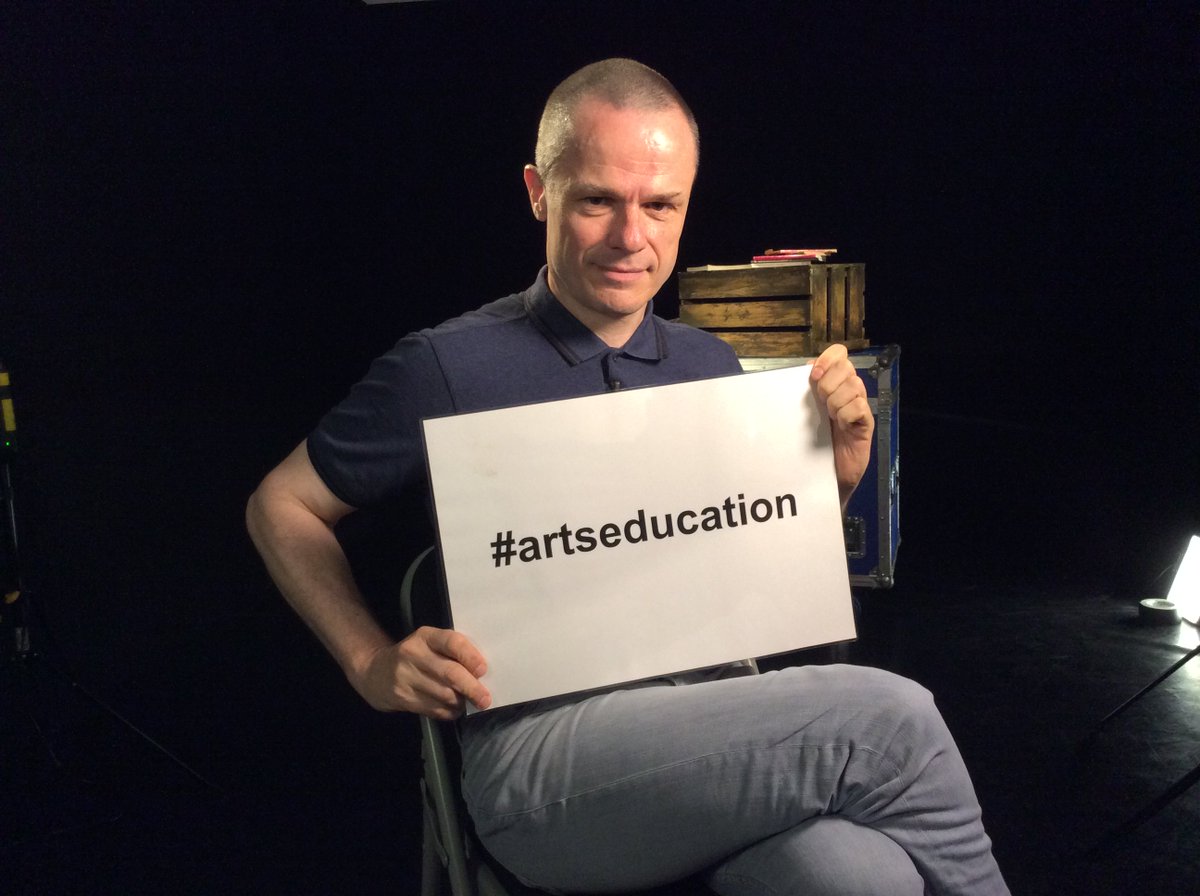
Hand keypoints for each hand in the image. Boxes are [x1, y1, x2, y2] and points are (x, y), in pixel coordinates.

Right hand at [353, 627, 491, 719]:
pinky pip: (434, 709)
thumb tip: (482, 673)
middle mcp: (413, 654)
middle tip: (485, 699)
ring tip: (468, 702)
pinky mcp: (402, 698)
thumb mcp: (429, 644)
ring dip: (461, 702)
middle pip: (450, 673)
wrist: (375, 672)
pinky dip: (449, 712)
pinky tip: (453, 709)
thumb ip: (451, 652)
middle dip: (472, 688)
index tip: (483, 670)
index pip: (452, 642)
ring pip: (444, 695)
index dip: (470, 656)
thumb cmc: (414, 656)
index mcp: (425, 636)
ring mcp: (406, 677)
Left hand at [810, 344, 874, 504]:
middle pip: (846, 367)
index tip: (814, 375)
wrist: (825, 474)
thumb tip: (805, 367)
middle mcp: (849, 391)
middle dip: (828, 384)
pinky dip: (846, 415)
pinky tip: (841, 427)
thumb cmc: (814, 442)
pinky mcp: (866, 424)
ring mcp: (859, 407)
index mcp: (834, 384)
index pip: (839, 354)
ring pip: (853, 386)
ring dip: (835, 402)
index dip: (828, 359)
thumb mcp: (806, 411)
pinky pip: (858, 407)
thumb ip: (806, 390)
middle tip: (821, 404)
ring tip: (831, 418)